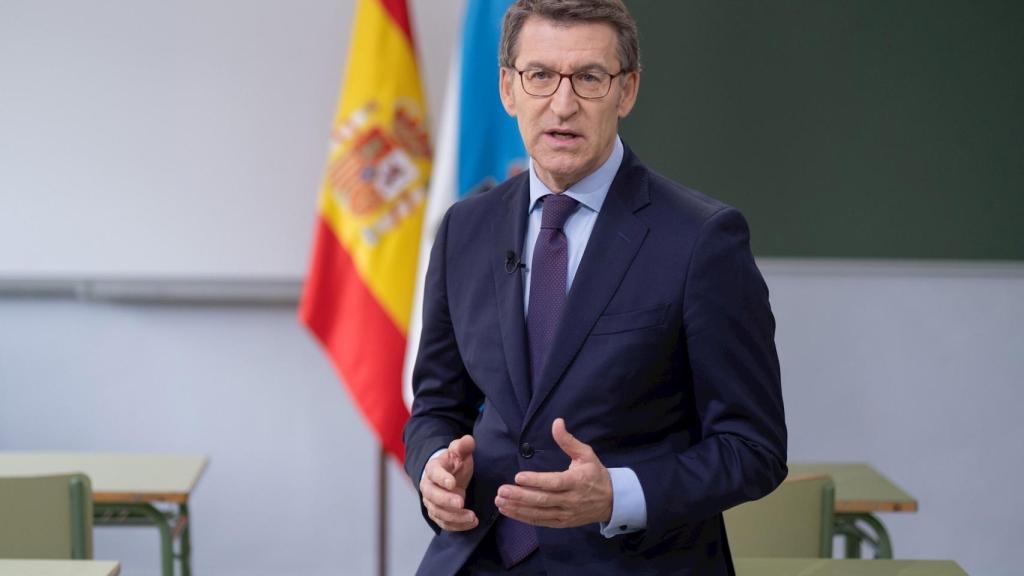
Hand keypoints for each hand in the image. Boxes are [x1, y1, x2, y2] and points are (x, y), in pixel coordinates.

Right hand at [420, 435, 478, 530]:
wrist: (448, 476)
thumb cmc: (455, 463)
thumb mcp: (461, 452)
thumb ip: (464, 446)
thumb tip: (469, 440)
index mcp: (433, 468)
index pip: (434, 473)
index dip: (442, 478)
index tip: (453, 483)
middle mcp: (428, 486)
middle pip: (432, 496)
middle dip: (446, 501)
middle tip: (461, 503)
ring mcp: (431, 502)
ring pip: (438, 512)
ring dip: (455, 516)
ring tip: (473, 517)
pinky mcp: (438, 514)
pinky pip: (444, 523)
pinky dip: (457, 526)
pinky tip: (472, 523)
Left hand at [495, 418, 612, 527]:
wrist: (612, 501)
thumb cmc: (596, 474)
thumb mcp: (586, 454)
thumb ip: (568, 441)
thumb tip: (556, 422)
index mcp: (576, 481)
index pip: (554, 482)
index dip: (535, 481)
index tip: (518, 477)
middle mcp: (570, 500)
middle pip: (542, 500)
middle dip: (520, 496)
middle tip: (501, 491)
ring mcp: (566, 514)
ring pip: (539, 513)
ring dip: (518, 508)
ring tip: (500, 502)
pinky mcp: (562, 523)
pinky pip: (541, 522)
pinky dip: (524, 518)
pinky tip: (510, 511)